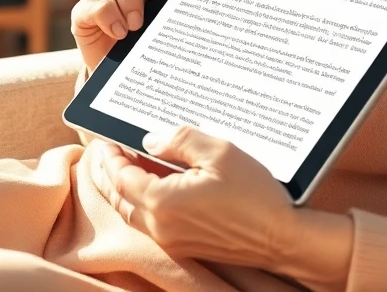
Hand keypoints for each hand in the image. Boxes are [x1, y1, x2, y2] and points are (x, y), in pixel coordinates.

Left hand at [90, 127, 296, 267]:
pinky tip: (153, 187)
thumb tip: (150, 141)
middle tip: (110, 152)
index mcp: (163, 201)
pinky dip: (141, 204)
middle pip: (120, 198)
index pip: (121, 176)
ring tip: (127, 167)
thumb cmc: (254, 195)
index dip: (111, 156)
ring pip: (133, 213)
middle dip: (110, 173)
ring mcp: (171, 240)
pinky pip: (150, 224)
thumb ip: (179, 140)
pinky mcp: (184, 246)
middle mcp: (161, 226)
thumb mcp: (218, 152)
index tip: (107, 141)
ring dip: (124, 190)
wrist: (279, 238)